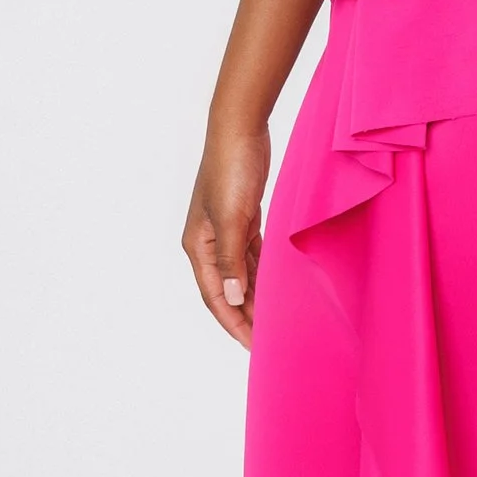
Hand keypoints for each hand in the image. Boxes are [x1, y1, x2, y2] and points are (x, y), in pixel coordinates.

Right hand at [184, 118, 269, 347]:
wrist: (240, 129)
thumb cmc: (232, 169)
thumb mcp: (232, 217)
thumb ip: (231, 260)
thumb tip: (231, 297)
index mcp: (198, 246)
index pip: (215, 297)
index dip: (234, 323)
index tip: (254, 347)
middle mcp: (208, 243)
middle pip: (228, 290)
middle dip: (247, 315)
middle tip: (270, 341)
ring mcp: (225, 230)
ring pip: (241, 275)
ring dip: (255, 297)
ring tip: (275, 321)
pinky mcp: (243, 218)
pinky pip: (252, 256)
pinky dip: (262, 273)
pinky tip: (277, 286)